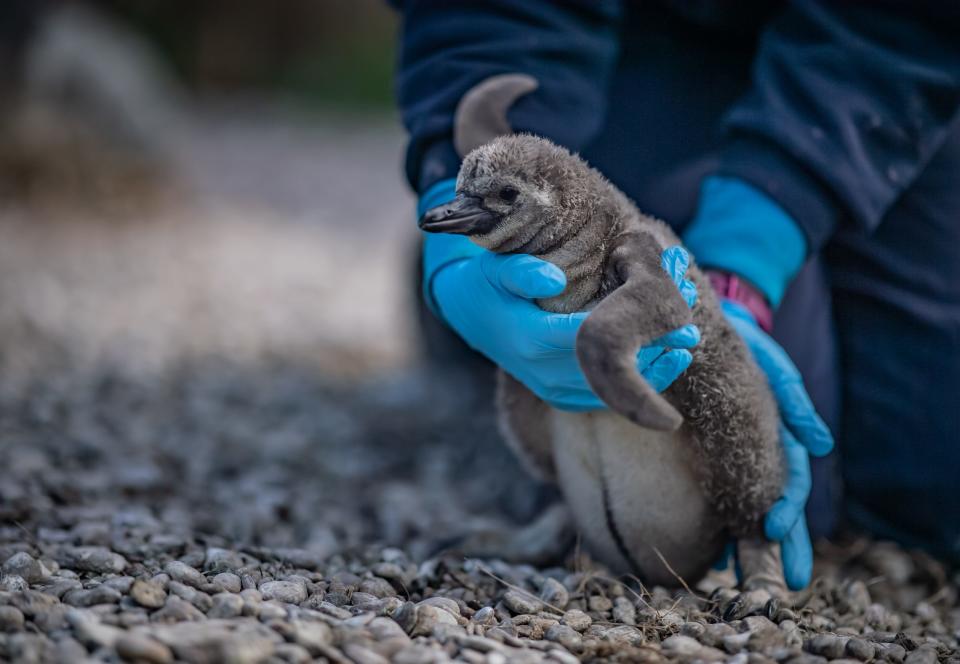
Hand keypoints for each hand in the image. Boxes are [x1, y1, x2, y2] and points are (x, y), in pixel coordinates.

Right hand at [424, 238, 700, 409]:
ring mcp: (550, 388)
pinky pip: (602, 399)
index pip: (595, 339)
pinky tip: (660, 366)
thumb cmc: (488, 284)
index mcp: (533, 338)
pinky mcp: (557, 396)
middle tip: (690, 334)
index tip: (675, 321)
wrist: (470, 314)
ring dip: (650, 372)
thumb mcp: (497, 268)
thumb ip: (522, 272)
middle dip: (654, 352)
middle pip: (611, 368)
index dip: (638, 332)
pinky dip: (632, 387)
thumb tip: (554, 281)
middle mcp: (544, 371)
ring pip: (611, 390)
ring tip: (684, 349)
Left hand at [722, 300, 833, 589]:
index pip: (789, 481)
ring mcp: (736, 453)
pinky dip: (719, 519)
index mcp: (781, 433)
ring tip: (745, 577)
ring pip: (746, 504)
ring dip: (751, 543)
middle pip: (775, 505)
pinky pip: (714, 489)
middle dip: (782, 545)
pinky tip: (716, 547)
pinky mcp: (707, 450)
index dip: (786, 507)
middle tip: (781, 583)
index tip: (774, 529)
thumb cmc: (746, 347)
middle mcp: (761, 450)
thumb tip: (824, 446)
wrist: (700, 326)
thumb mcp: (773, 368)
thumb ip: (795, 402)